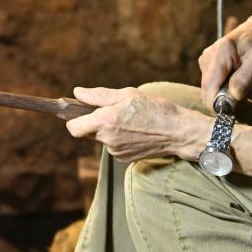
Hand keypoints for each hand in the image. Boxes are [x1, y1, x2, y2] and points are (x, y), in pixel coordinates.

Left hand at [65, 86, 209, 161]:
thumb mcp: (128, 94)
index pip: (73, 128)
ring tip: (129, 120)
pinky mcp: (123, 158)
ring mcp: (115, 151)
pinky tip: (135, 131)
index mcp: (106, 121)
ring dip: (108, 129)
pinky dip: (118, 138)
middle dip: (94, 122)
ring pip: (101, 138)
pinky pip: (113, 146)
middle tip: (113, 110)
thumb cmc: (155, 109)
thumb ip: (99, 95)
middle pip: (87, 132)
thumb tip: (77, 93)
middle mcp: (108, 139)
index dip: (73, 120)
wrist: (178, 132)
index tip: (78, 112)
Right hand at [198, 5, 251, 107]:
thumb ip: (244, 79)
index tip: (232, 110)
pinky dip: (222, 87)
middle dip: (223, 98)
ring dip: (224, 93)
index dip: (217, 103)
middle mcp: (208, 57)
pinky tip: (235, 80)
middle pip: (207, 90)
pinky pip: (211, 83)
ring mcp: (205, 60)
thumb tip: (233, 97)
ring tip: (243, 84)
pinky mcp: (206, 63)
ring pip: (209, 88)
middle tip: (244, 94)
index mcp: (220, 54)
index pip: (209, 87)